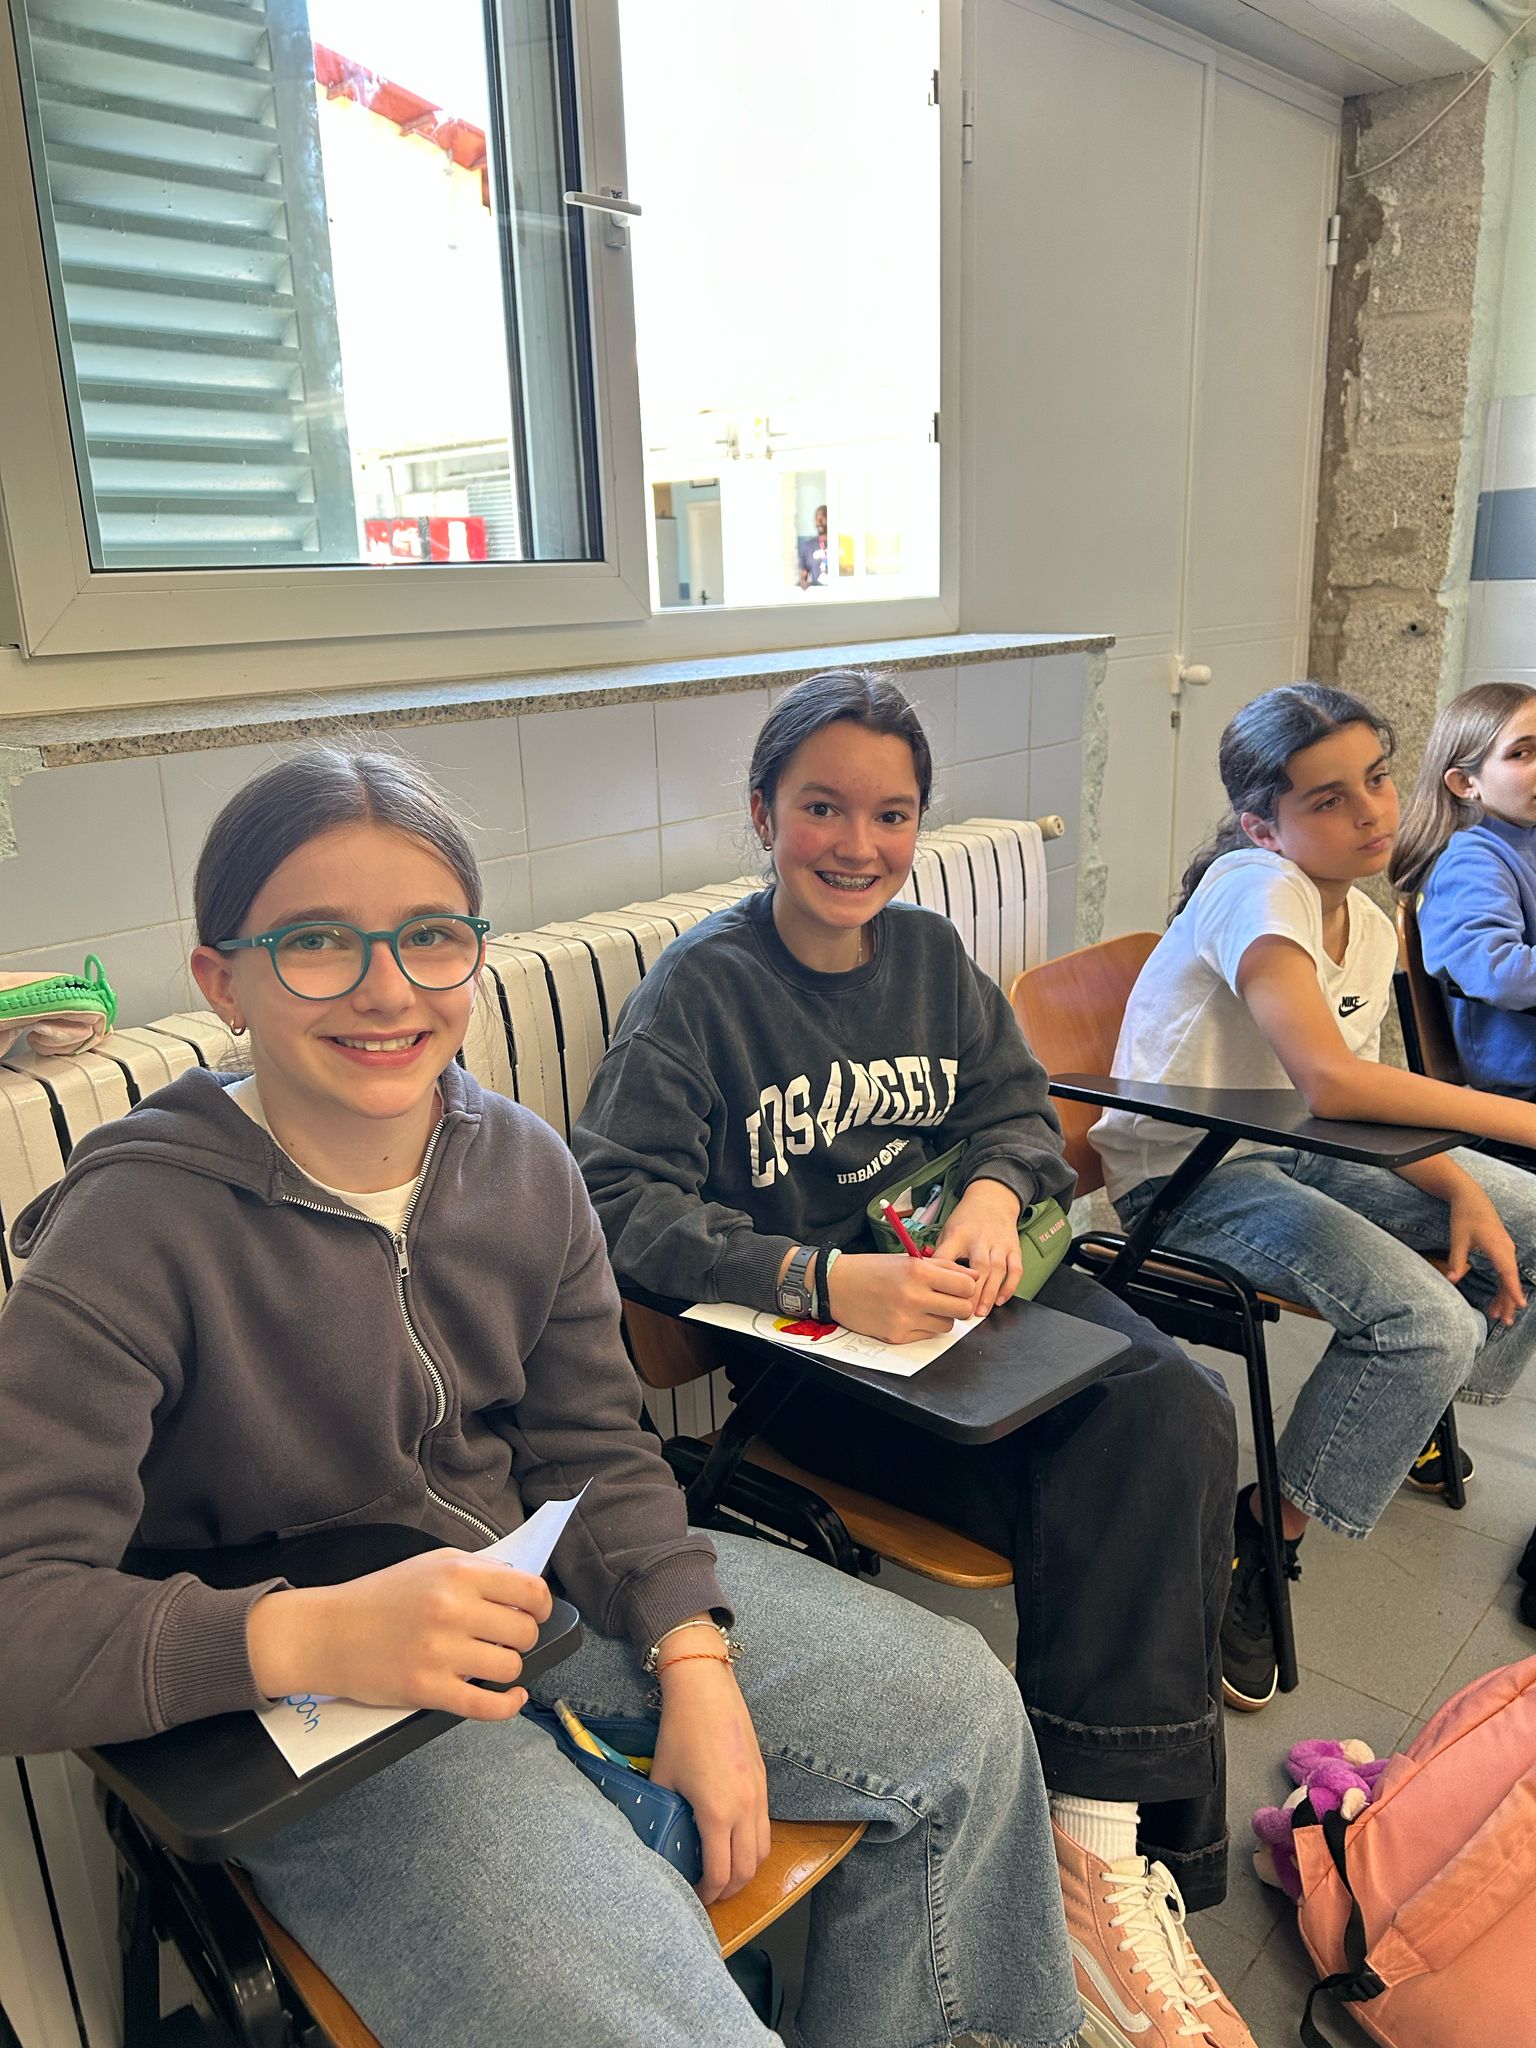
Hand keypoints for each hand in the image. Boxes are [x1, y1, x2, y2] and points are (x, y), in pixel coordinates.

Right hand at [246, 1550, 552, 1720]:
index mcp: (458, 1574)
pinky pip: (486, 1705)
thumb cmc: (380, 1597)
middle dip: (522, 1639)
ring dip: (507, 1669)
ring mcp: (440, 1652)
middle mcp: (453, 1609)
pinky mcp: (428, 1689)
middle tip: (503, 1641)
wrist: (328, 1632)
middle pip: (524, 1632)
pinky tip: (512, 1697)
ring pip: (509, 1667)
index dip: (540, 1606)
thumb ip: (477, 1573)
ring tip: (490, 1663)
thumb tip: (520, 1590)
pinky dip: (508, 1705)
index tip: (535, 1614)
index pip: (529, 1591)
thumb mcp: (431, 1564)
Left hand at [650, 1639, 768, 1903]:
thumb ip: (661, 1814)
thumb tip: (653, 1841)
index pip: (721, 1873)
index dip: (708, 1894)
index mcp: (717, 1813)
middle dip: (729, 1890)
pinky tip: (733, 1840)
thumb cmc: (679, 1733)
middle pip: (747, 1870)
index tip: (693, 1898)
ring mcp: (759, 1794)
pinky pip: (765, 1827)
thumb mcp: (663, 1778)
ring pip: (763, 1850)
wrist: (706, 1689)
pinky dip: (753, 1845)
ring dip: (745, 1870)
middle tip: (708, 1894)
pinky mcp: (763, 1780)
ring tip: (723, 1873)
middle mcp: (745, 1808)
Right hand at [824, 1248, 976, 1343]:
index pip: (966, 1286)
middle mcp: (913, 1296)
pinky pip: (927, 1335)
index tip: (960, 1286)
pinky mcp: (897, 1336)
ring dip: (942, 1316)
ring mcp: (905, 1319)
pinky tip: (909, 1315)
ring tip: (925, 1306)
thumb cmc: (872, 1269)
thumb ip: (944, 1267)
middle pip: (962, 1310)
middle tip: (949, 1299)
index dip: (967, 1286)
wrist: (836, 1286)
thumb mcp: (908, 1260)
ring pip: (947, 1325)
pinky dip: (924, 1326)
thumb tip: (974, 1276)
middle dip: (960, 1305)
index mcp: (918, 1271)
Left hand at [933, 1177, 1023, 1315]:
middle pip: (979, 1266)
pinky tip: (1000, 1300)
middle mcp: (980, 1238)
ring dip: (990, 1293)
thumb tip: (926, 1279)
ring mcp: (999, 1243)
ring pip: (998, 1270)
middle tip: (964, 1312)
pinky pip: (1015, 1269)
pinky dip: (1009, 1287)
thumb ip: (940, 1254)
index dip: (942, 1276)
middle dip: (972, 1292)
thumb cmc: (966, 1221)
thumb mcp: (946, 1231)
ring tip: (981, 1312)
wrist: (992, 1199)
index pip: (948, 1256)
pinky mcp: (1014, 1248)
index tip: (937, 1294)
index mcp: (959, 1234)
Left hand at [1445, 1182, 1526, 1326]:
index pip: (1508, 1272)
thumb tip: (1451, 1280)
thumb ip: (1456, 1260)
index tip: (1519, 1305)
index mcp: (1497, 1246)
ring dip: (1504, 1295)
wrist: (1471, 1197)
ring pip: (1508, 1277)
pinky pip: (1505, 1271)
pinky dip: (1502, 1285)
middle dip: (1508, 1301)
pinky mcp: (1502, 1249)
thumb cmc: (1464, 1216)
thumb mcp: (1457, 1238)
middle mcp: (1506, 1249)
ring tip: (1496, 1315)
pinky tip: (1496, 1298)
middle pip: (1510, 1279)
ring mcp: (1506, 1249)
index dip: (1513, 1290)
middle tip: (1504, 1322)